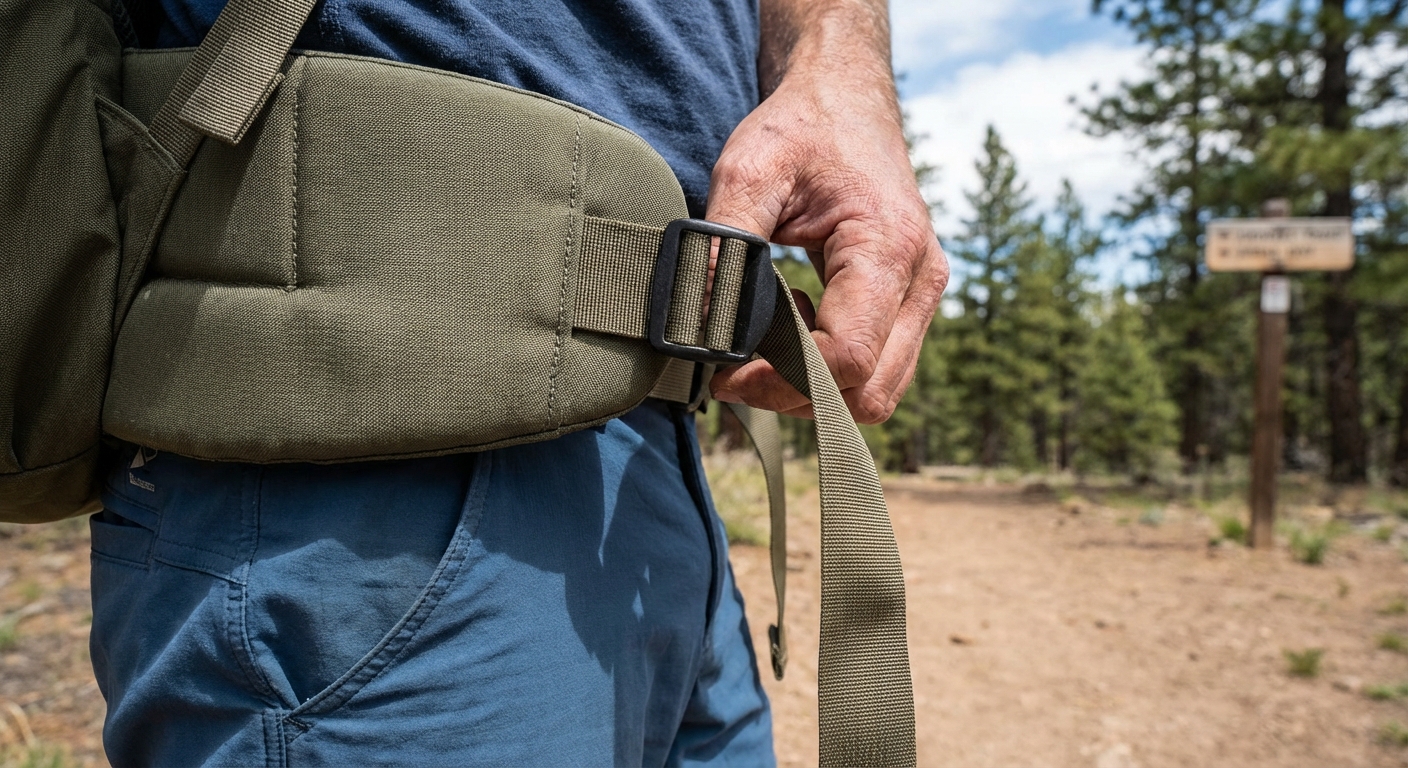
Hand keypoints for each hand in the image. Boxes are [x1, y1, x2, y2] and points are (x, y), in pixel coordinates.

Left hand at [705, 12, 948, 423]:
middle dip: (794, 396)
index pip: (845, 358)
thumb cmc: (799, 128)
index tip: (723, 373)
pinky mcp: (910, 303)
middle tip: (735, 369)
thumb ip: (723, 246)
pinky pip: (878, 369)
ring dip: (814, 387)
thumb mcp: (748, 171)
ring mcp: (922, 295)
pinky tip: (792, 323)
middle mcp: (920, 280)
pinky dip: (829, 370)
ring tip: (768, 335)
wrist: (844, 99)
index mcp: (888, 247)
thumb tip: (696, 324)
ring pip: (876, 393)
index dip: (779, 381)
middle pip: (868, 394)